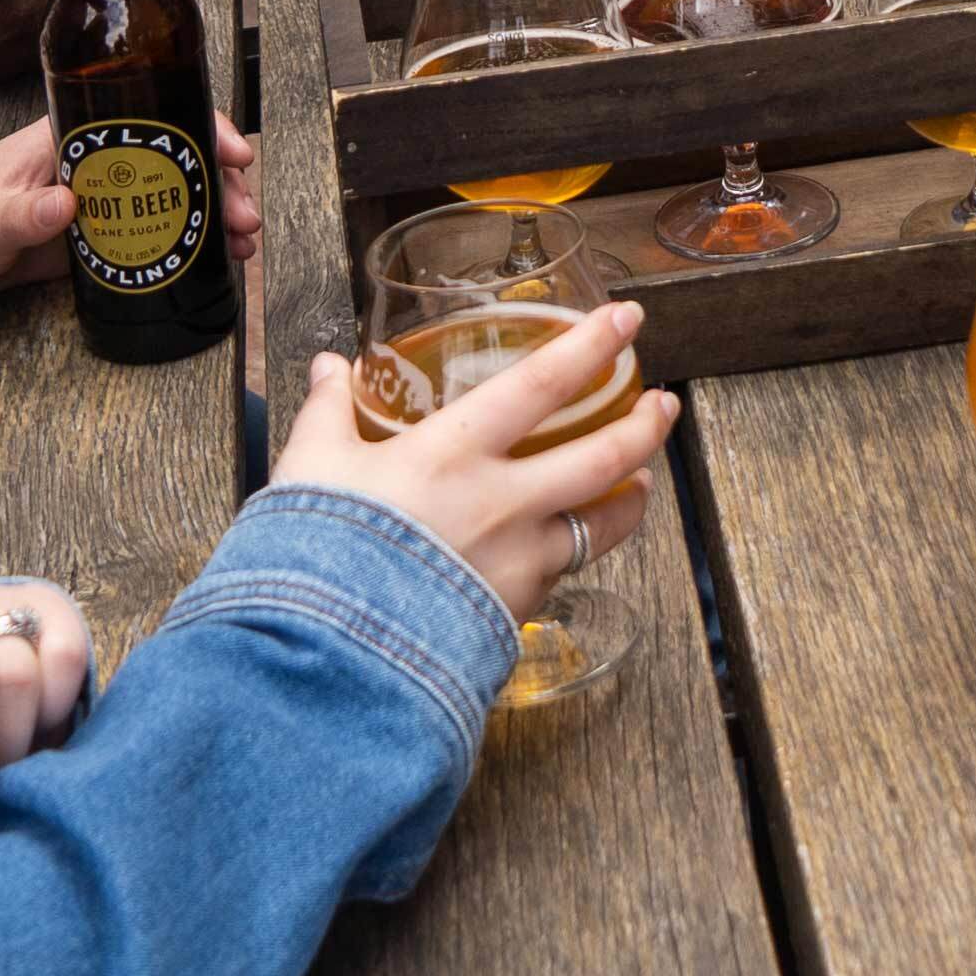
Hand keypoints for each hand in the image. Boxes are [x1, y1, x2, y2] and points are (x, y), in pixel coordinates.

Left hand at [0, 109, 264, 304]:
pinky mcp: (93, 236)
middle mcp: (95, 160)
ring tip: (242, 248)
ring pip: (172, 195)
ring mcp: (98, 199)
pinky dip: (186, 242)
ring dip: (212, 215)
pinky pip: (152, 231)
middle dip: (220, 184)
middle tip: (246, 223)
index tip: (234, 156)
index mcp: (73, 134)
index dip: (200, 128)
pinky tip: (214, 261)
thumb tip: (69, 205)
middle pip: (175, 157)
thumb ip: (22, 214)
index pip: (151, 114)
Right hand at [273, 297, 679, 620]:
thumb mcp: (311, 467)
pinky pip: (559, 575)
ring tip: (641, 481)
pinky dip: (572, 555)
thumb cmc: (318, 555)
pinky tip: (567, 549)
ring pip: (601, 525)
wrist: (328, 656)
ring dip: (630, 500)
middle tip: (664, 403)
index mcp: (455, 454)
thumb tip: (328, 370)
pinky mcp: (517, 613)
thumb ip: (327, 412)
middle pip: (602, 457)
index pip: (541, 384)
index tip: (628, 319)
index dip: (591, 346)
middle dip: (644, 426)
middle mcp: (503, 504)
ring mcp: (519, 563)